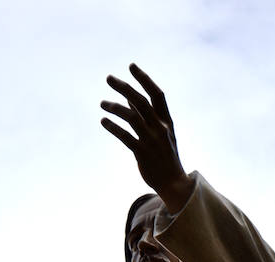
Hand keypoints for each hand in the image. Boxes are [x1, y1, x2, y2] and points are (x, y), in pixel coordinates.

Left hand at [101, 63, 192, 211]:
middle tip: (108, 78)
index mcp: (167, 121)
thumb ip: (145, 114)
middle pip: (141, 101)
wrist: (173, 182)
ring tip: (101, 104)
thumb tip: (128, 95)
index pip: (157, 94)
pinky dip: (113, 127)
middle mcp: (161, 128)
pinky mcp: (142, 153)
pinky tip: (103, 121)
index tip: (131, 66)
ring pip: (132, 117)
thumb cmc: (164, 156)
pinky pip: (125, 137)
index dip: (144, 79)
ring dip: (115, 108)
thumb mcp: (160, 132)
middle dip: (124, 87)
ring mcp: (152, 140)